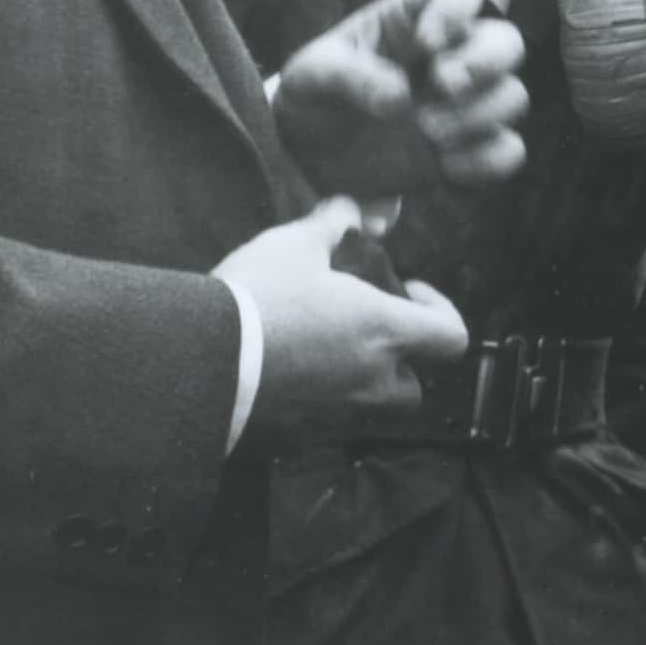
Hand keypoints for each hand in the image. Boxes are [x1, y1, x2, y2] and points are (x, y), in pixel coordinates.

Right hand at [216, 197, 469, 439]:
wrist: (193, 360)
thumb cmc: (257, 296)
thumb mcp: (296, 244)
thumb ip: (335, 223)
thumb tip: (355, 207)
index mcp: (383, 333)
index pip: (451, 338)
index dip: (441, 311)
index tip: (409, 290)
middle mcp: (369, 381)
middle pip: (413, 386)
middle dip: (401, 361)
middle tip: (369, 329)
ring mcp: (333, 415)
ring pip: (369, 409)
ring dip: (362, 383)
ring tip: (327, 349)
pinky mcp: (294, 437)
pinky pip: (324, 425)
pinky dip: (319, 403)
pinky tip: (288, 374)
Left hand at [273, 0, 529, 196]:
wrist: (307, 156)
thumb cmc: (313, 96)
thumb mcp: (312, 75)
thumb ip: (349, 77)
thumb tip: (398, 99)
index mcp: (414, 20)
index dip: (456, 10)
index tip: (427, 43)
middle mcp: (452, 56)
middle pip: (507, 41)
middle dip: (484, 63)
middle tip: (443, 85)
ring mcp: (465, 104)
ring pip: (513, 97)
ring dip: (477, 116)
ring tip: (427, 135)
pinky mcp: (468, 149)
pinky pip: (507, 151)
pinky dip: (485, 162)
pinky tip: (444, 168)